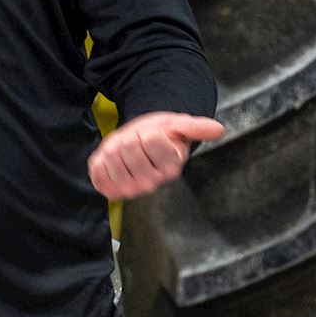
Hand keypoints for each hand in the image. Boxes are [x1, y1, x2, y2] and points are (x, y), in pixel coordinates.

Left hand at [89, 110, 225, 202]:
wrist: (142, 143)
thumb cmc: (162, 135)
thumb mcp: (179, 125)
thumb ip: (197, 128)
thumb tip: (218, 130)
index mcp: (170, 166)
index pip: (150, 139)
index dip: (149, 131)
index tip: (154, 135)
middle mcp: (152, 183)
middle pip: (128, 147)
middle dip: (131, 137)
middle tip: (138, 141)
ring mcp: (130, 189)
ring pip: (111, 158)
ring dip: (114, 148)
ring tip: (126, 150)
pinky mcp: (111, 190)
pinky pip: (97, 172)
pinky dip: (99, 161)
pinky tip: (112, 160)